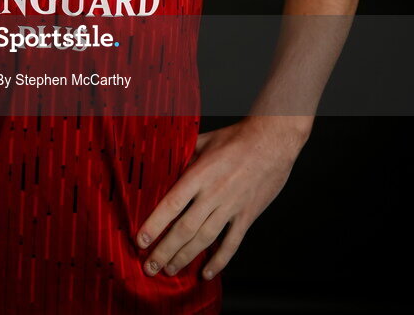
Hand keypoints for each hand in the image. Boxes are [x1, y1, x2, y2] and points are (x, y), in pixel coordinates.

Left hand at [136, 117, 307, 280]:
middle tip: (150, 266)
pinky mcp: (247, 215)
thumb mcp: (204, 141)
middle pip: (185, 228)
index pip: (172, 204)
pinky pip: (232, 243)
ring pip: (205, 239)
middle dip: (165, 250)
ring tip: (170, 270)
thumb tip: (165, 167)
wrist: (273, 141)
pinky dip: (219, 261)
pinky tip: (207, 273)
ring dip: (186, 257)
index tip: (141, 240)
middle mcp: (214, 193)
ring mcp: (232, 207)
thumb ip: (184, 156)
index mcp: (200, 174)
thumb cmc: (237, 138)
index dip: (155, 224)